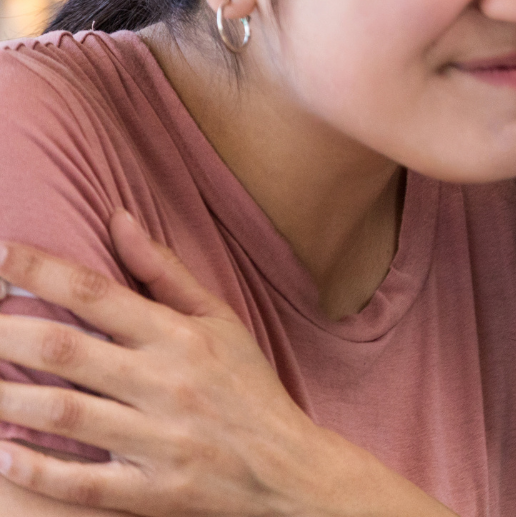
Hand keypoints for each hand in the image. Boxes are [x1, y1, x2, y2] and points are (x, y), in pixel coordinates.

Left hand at [0, 212, 454, 516]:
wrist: (292, 471)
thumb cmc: (249, 389)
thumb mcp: (221, 322)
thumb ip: (165, 274)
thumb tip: (118, 219)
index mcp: (180, 337)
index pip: (97, 292)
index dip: (39, 271)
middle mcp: (167, 383)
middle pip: (66, 350)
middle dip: (5, 333)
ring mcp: (159, 440)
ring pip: (63, 414)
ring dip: (6, 400)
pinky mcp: (152, 491)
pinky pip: (81, 482)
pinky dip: (35, 469)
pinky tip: (0, 457)